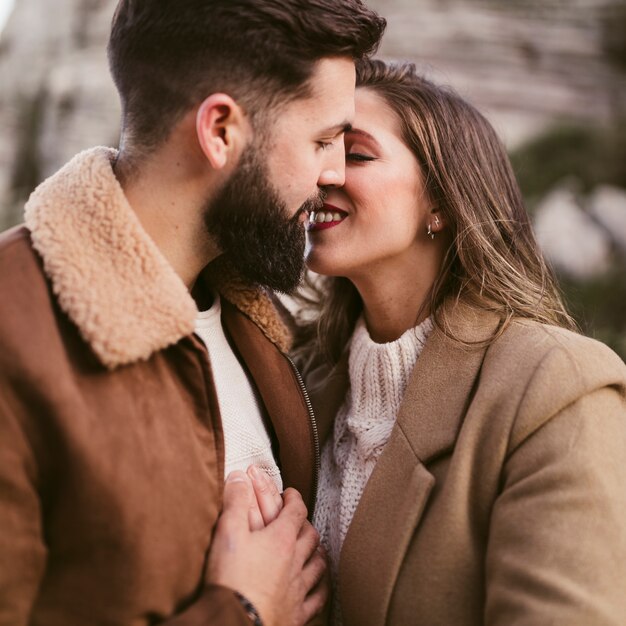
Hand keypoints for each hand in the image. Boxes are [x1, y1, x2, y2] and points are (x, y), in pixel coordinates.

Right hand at [207, 471, 327, 625]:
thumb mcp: (227, 532)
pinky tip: (319, 586)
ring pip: (318, 565)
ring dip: (317, 552)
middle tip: (299, 519)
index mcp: (280, 539)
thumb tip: (239, 477)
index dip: (294, 499)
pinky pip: (318, 598)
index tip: (290, 493)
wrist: (233, 624)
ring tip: (314, 548)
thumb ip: (235, 502)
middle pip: (310, 536)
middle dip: (305, 523)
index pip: (296, 511)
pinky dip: (321, 588)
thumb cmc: (230, 579)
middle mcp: (295, 561)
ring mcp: (299, 588)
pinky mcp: (297, 613)